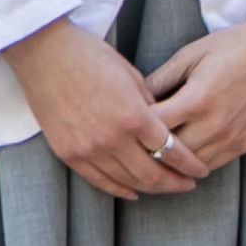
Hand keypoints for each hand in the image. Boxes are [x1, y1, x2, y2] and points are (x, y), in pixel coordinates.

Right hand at [10, 19, 206, 198]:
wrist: (44, 53)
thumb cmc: (90, 56)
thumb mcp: (132, 77)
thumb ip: (151, 106)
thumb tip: (166, 127)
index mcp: (134, 116)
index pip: (171, 152)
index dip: (190, 165)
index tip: (201, 171)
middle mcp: (112, 138)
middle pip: (152, 174)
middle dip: (175, 183)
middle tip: (189, 184)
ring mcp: (88, 149)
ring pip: (127, 182)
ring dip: (150, 188)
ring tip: (165, 187)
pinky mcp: (68, 154)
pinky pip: (99, 181)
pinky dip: (119, 189)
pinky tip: (133, 192)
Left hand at [144, 5, 245, 171]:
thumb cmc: (232, 46)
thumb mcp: (190, 55)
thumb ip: (160, 80)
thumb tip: (133, 100)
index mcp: (197, 100)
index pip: (153, 128)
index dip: (133, 129)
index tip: (120, 126)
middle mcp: (216, 124)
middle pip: (168, 154)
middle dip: (146, 152)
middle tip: (128, 149)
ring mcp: (232, 138)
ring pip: (189, 166)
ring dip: (169, 164)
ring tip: (150, 158)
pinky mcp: (244, 144)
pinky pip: (210, 164)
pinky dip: (192, 163)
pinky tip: (178, 158)